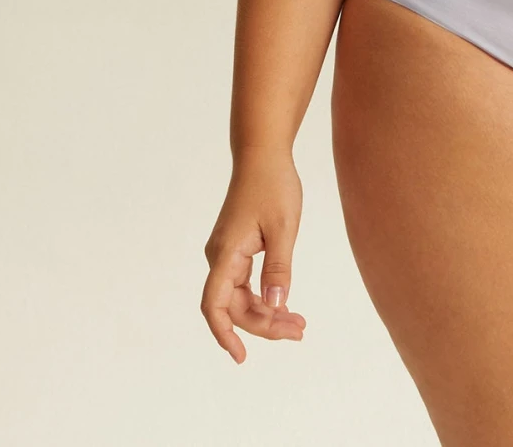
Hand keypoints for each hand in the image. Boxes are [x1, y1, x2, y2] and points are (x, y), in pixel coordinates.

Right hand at [201, 153, 307, 362]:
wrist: (263, 155)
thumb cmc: (274, 185)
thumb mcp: (284, 227)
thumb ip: (279, 268)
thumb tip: (275, 306)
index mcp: (226, 254)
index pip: (215, 305)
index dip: (224, 334)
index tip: (241, 356)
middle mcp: (220, 257)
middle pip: (234, 305)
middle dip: (264, 324)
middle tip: (298, 332)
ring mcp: (227, 253)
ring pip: (242, 296)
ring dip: (267, 312)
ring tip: (297, 324)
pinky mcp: (237, 249)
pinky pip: (246, 282)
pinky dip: (265, 295)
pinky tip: (286, 304)